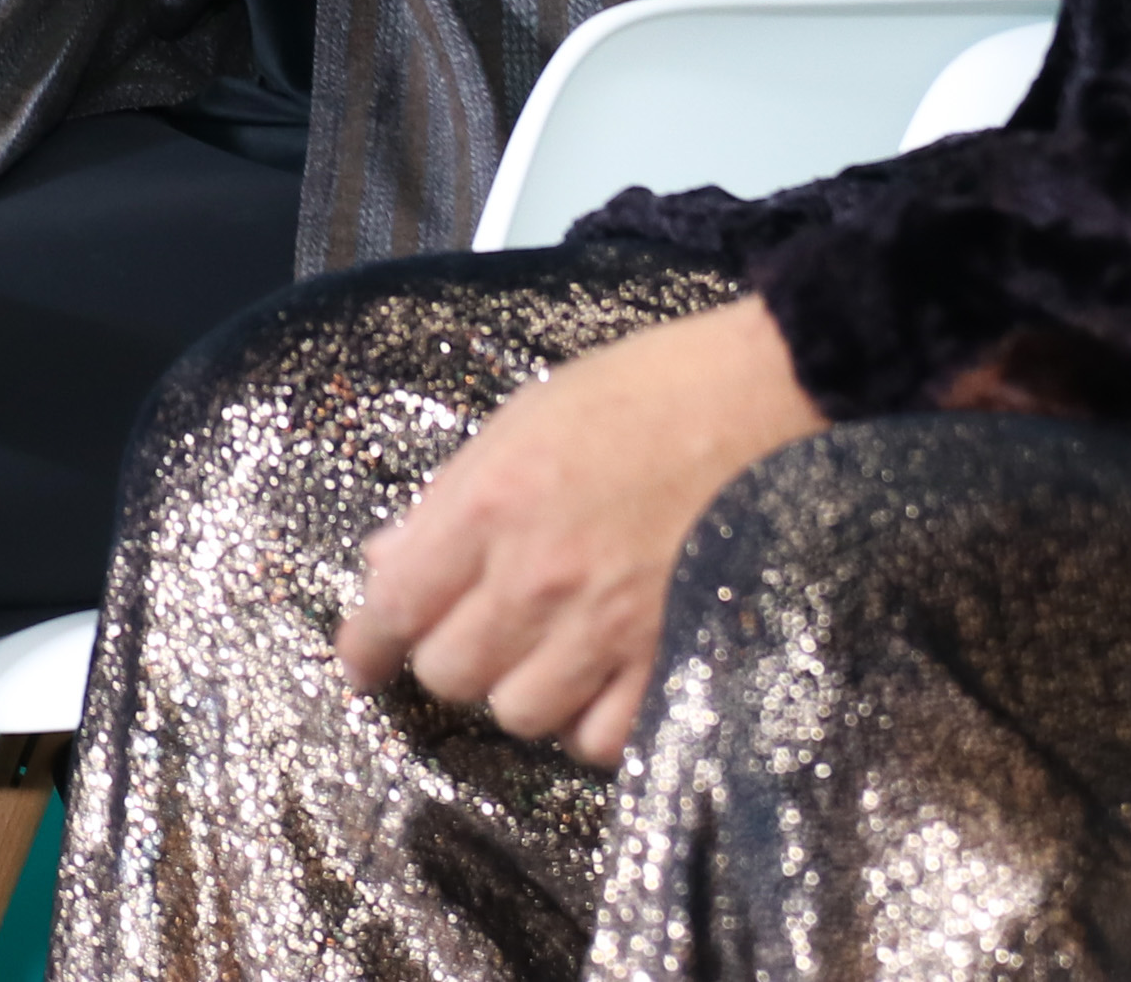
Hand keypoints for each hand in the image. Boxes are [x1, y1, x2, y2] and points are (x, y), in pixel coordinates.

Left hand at [336, 296, 825, 761]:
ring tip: (543, 650)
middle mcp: (538, 577)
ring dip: (519, 688)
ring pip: (518, 712)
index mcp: (491, 504)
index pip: (395, 606)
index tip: (360, 661)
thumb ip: (451, 499)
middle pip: (450, 672)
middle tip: (476, 627)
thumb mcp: (524, 419)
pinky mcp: (672, 659)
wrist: (771, 399)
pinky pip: (598, 738)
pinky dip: (588, 721)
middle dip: (451, 654)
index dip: (366, 644)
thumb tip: (388, 563)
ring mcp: (609, 627)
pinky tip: (596, 681)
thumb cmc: (646, 392)